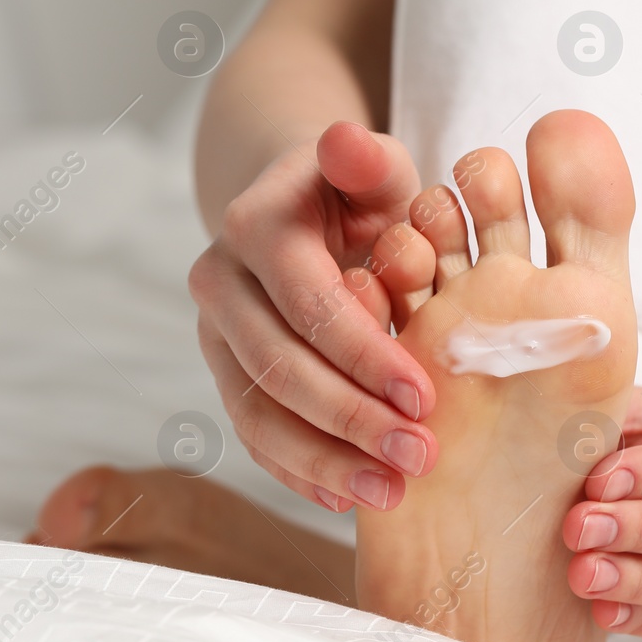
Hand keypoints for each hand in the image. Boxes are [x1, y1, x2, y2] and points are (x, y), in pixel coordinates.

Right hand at [188, 122, 437, 513]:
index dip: (364, 353)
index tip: (425, 396)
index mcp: (256, 227)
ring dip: (324, 462)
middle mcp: (221, 283)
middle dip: (349, 419)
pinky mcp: (226, 376)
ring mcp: (216, 336)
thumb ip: (366, 158)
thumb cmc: (356, 192)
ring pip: (257, 414)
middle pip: (277, 367)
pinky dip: (300, 473)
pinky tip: (349, 499)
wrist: (301, 212)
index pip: (308, 302)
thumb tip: (347, 141)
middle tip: (418, 456)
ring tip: (391, 492)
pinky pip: (253, 437)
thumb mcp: (371, 166)